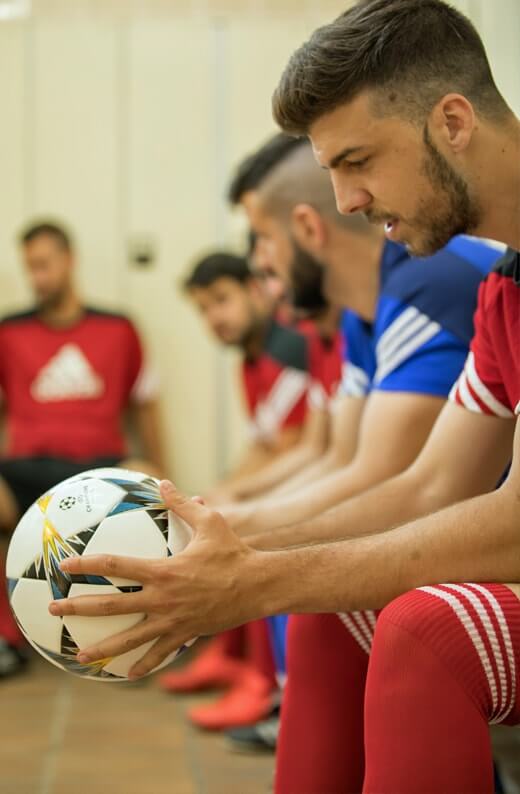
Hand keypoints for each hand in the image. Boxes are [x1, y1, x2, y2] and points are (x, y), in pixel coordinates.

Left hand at [48, 481, 267, 678]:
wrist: (258, 587)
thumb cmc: (234, 552)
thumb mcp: (210, 522)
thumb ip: (182, 504)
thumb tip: (162, 482)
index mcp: (163, 570)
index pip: (116, 566)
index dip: (88, 564)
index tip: (64, 566)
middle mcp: (162, 598)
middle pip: (112, 606)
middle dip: (79, 607)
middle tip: (54, 609)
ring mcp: (172, 620)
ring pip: (130, 638)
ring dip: (102, 648)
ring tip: (78, 656)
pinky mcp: (185, 634)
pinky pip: (160, 653)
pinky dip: (144, 664)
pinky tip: (129, 675)